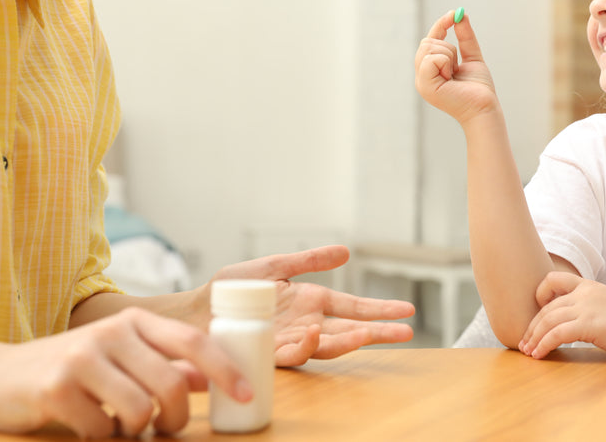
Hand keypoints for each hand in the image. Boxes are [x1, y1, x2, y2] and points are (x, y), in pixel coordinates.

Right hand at [0, 308, 248, 438]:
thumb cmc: (73, 367)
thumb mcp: (122, 355)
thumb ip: (164, 363)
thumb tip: (209, 376)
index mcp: (136, 322)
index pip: (193, 341)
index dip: (225, 369)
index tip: (247, 395)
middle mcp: (112, 333)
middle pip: (171, 383)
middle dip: (179, 417)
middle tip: (169, 428)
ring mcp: (81, 358)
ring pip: (140, 409)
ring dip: (139, 431)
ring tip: (124, 427)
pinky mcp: (55, 389)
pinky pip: (102, 429)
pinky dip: (105, 438)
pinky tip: (93, 427)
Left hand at [207, 245, 415, 365]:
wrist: (198, 309)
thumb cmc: (233, 288)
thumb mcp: (276, 265)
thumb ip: (310, 259)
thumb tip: (346, 251)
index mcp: (311, 301)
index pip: (353, 307)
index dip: (380, 310)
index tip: (407, 311)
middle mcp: (306, 323)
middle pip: (349, 330)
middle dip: (378, 331)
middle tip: (406, 332)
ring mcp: (290, 340)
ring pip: (328, 345)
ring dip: (350, 341)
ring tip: (371, 334)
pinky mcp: (269, 352)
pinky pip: (292, 353)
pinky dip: (306, 346)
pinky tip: (315, 334)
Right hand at [414, 10, 498, 125]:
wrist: (484, 107)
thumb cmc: (479, 88)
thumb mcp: (472, 56)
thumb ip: (465, 37)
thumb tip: (461, 15)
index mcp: (430, 70)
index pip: (429, 40)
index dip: (440, 25)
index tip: (454, 15)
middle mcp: (422, 76)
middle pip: (427, 42)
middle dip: (449, 48)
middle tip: (457, 67)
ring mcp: (421, 82)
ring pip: (430, 47)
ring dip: (449, 56)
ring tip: (455, 75)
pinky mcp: (425, 86)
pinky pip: (431, 58)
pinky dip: (446, 62)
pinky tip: (451, 77)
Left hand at [518, 271, 605, 360]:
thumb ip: (588, 307)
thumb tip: (570, 323)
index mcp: (589, 285)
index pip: (552, 279)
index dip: (539, 295)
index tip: (538, 314)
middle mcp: (584, 293)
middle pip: (546, 307)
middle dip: (532, 326)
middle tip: (524, 342)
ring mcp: (586, 308)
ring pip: (548, 320)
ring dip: (534, 338)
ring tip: (529, 352)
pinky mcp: (589, 325)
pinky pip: (557, 334)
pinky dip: (544, 345)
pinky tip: (540, 355)